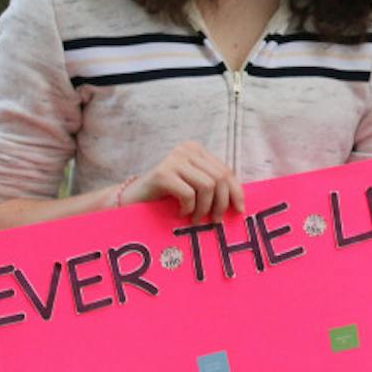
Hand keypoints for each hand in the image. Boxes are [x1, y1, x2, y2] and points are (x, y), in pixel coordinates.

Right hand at [118, 141, 244, 221]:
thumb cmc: (166, 197)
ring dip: (204, 208)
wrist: (132, 200)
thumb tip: (240, 204)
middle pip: (220, 178)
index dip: (236, 192)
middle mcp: (186, 150)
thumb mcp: (194, 188)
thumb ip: (213, 187)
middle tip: (214, 221)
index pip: (226, 171)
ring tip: (194, 219)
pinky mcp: (162, 173)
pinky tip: (180, 212)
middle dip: (221, 203)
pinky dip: (188, 208)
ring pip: (208, 186)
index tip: (239, 210)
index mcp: (196, 150)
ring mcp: (174, 159)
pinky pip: (189, 194)